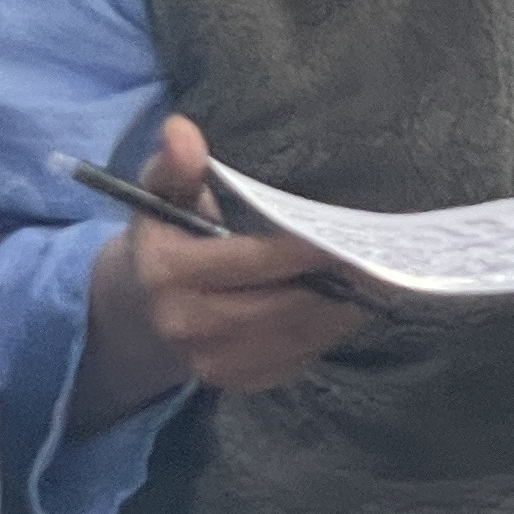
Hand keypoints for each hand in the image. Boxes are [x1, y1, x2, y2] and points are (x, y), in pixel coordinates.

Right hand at [70, 117, 368, 433]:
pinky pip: (296, 358)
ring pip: (295, 336)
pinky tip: (350, 302)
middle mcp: (184, 326)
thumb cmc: (165, 233)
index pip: (251, 262)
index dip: (302, 249)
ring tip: (373, 275)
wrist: (140, 306)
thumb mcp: (161, 191)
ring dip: (339, 308)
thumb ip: (175, 164)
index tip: (344, 230)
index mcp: (165, 274)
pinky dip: (326, 331)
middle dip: (331, 281)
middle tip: (373, 252)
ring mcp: (211, 363)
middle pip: (280, 306)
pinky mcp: (238, 383)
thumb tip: (181, 130)